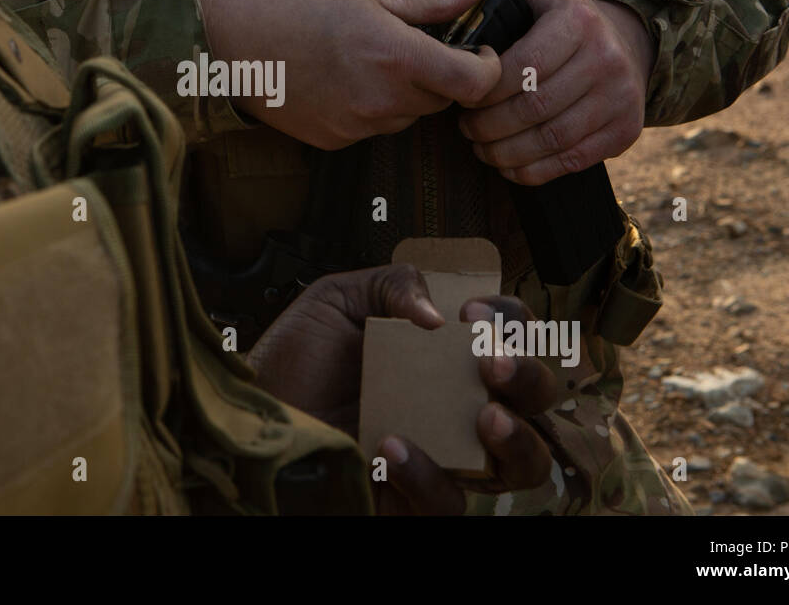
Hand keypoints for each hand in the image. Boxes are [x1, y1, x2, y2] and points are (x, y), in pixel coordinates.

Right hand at [194, 0, 500, 149]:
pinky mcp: (333, 140)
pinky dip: (370, 107)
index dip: (489, 68)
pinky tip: (343, 78)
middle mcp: (381, 100)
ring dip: (404, 93)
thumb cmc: (290, 3)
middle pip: (442, 101)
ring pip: (406, 116)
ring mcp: (356, 125)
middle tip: (416, 44)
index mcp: (396, 56)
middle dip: (440, 75)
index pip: (474, 83)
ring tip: (369, 57)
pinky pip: (371, 127)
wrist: (229, 37)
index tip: (482, 53)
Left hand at [246, 265, 557, 514]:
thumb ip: (391, 285)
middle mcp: (461, 404)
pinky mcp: (415, 499)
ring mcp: (446, 455)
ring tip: (485, 416)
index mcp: (451, 353)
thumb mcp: (337, 300)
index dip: (509, 318)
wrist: (251, 413)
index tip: (471, 311)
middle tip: (490, 361)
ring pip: (525, 464)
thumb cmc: (296, 360)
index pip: (512, 334)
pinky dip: (427, 475)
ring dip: (519, 438)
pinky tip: (390, 445)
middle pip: (538, 396)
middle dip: (529, 373)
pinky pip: (448, 503)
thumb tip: (437, 314)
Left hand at [456, 0, 656, 184]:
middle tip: (465, 127)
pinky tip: (507, 164)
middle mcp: (606, 58)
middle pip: (533, 107)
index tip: (462, 94)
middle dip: (489, 124)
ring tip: (481, 146)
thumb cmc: (560, 17)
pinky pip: (571, 161)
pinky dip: (532, 170)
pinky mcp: (624, 132)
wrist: (626, 44)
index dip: (484, 88)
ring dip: (505, 151)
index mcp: (578, 19)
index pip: (521, 66)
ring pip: (550, 138)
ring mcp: (620, 98)